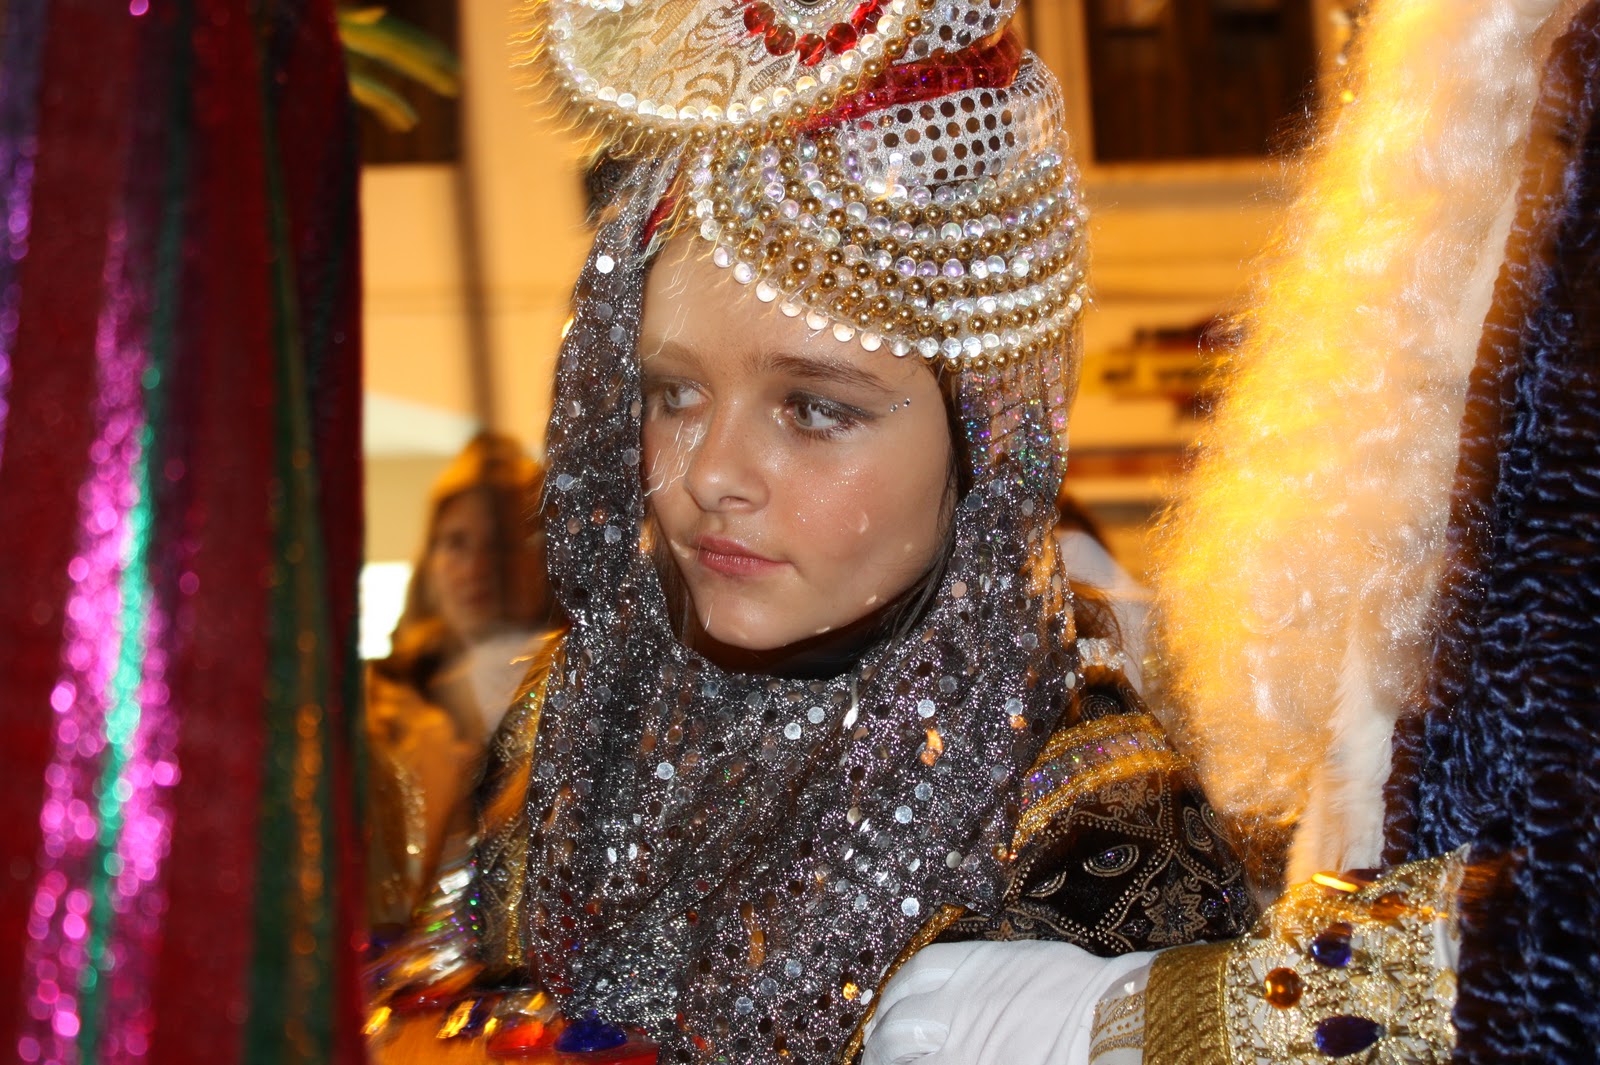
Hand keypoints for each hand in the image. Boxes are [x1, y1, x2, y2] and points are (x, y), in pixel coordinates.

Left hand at [861, 939, 1153, 1064]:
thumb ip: (995, 972)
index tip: (891, 1004)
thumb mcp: (1034, 963)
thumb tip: (975, 987)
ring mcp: (964, 1046)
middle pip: (898, 1020)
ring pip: (900, 1052)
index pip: (917, 972)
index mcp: (977, 967)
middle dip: (882, 1038)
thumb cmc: (1089, 995)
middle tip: (878, 1051)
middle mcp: (960, 1005)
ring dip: (886, 1060)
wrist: (1118, 1022)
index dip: (896, 990)